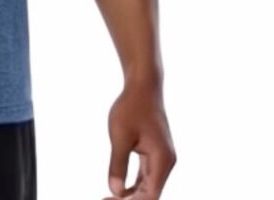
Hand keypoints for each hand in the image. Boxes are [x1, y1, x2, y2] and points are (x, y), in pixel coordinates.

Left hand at [102, 79, 176, 197]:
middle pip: (150, 194)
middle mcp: (166, 163)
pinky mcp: (155, 153)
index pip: (150, 196)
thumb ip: (118, 164)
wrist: (143, 85)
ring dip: (131, 195)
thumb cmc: (132, 107)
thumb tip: (114, 191)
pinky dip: (133, 184)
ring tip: (108, 198)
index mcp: (162, 161)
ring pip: (148, 186)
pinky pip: (145, 175)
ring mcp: (161, 158)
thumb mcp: (120, 136)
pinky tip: (118, 189)